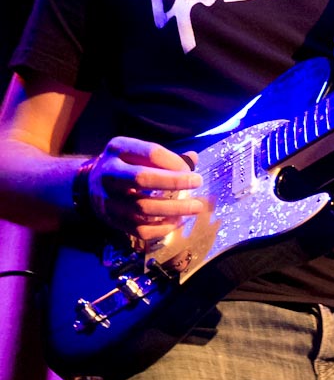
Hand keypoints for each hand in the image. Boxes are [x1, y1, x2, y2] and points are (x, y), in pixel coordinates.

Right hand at [86, 137, 203, 241]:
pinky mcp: (112, 220)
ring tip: (195, 207)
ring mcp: (108, 199)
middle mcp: (109, 172)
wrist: (88, 185)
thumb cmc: (124, 165)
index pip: (150, 153)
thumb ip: (165, 156)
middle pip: (143, 178)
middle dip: (174, 182)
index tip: (191, 169)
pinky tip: (177, 221)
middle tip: (197, 183)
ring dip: (174, 209)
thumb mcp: (137, 152)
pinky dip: (162, 228)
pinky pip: (139, 229)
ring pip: (143, 207)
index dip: (174, 162)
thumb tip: (194, 158)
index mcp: (118, 149)